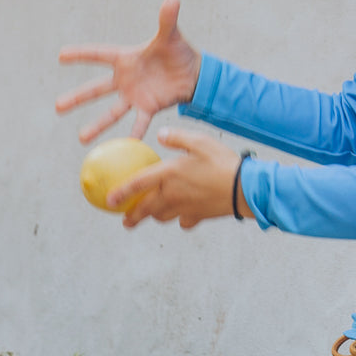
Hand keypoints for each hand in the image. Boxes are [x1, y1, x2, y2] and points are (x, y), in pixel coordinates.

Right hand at [56, 0, 202, 142]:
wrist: (193, 73)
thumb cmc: (178, 52)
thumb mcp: (172, 36)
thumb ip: (168, 20)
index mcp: (126, 58)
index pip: (99, 54)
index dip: (81, 54)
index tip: (60, 56)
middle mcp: (125, 79)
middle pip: (97, 89)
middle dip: (78, 98)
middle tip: (57, 107)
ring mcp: (135, 95)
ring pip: (112, 111)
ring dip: (98, 125)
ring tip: (81, 138)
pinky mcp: (149, 107)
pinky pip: (139, 122)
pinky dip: (134, 133)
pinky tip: (125, 146)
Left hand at [107, 127, 248, 228]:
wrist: (245, 188)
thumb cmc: (223, 162)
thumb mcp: (200, 141)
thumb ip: (177, 137)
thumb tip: (161, 135)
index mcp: (169, 174)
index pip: (137, 185)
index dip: (120, 192)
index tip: (109, 200)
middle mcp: (172, 194)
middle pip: (146, 209)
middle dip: (133, 216)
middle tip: (125, 220)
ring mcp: (185, 208)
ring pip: (162, 216)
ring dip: (154, 216)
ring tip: (150, 216)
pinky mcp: (199, 215)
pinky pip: (185, 221)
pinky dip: (181, 219)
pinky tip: (184, 215)